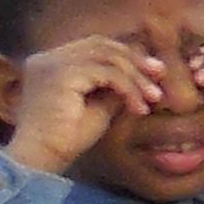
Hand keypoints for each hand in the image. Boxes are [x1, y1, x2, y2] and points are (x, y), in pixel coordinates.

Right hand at [0, 35, 174, 175]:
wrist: (41, 158)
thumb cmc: (66, 139)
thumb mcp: (98, 106)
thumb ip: (115, 86)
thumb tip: (143, 72)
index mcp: (50, 63)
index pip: (94, 47)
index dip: (126, 55)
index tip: (154, 72)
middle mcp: (47, 58)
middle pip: (102, 45)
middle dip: (135, 59)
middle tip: (161, 74)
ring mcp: (51, 64)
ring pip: (107, 57)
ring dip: (136, 77)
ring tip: (155, 98)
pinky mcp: (60, 74)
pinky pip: (108, 73)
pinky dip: (129, 88)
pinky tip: (139, 108)